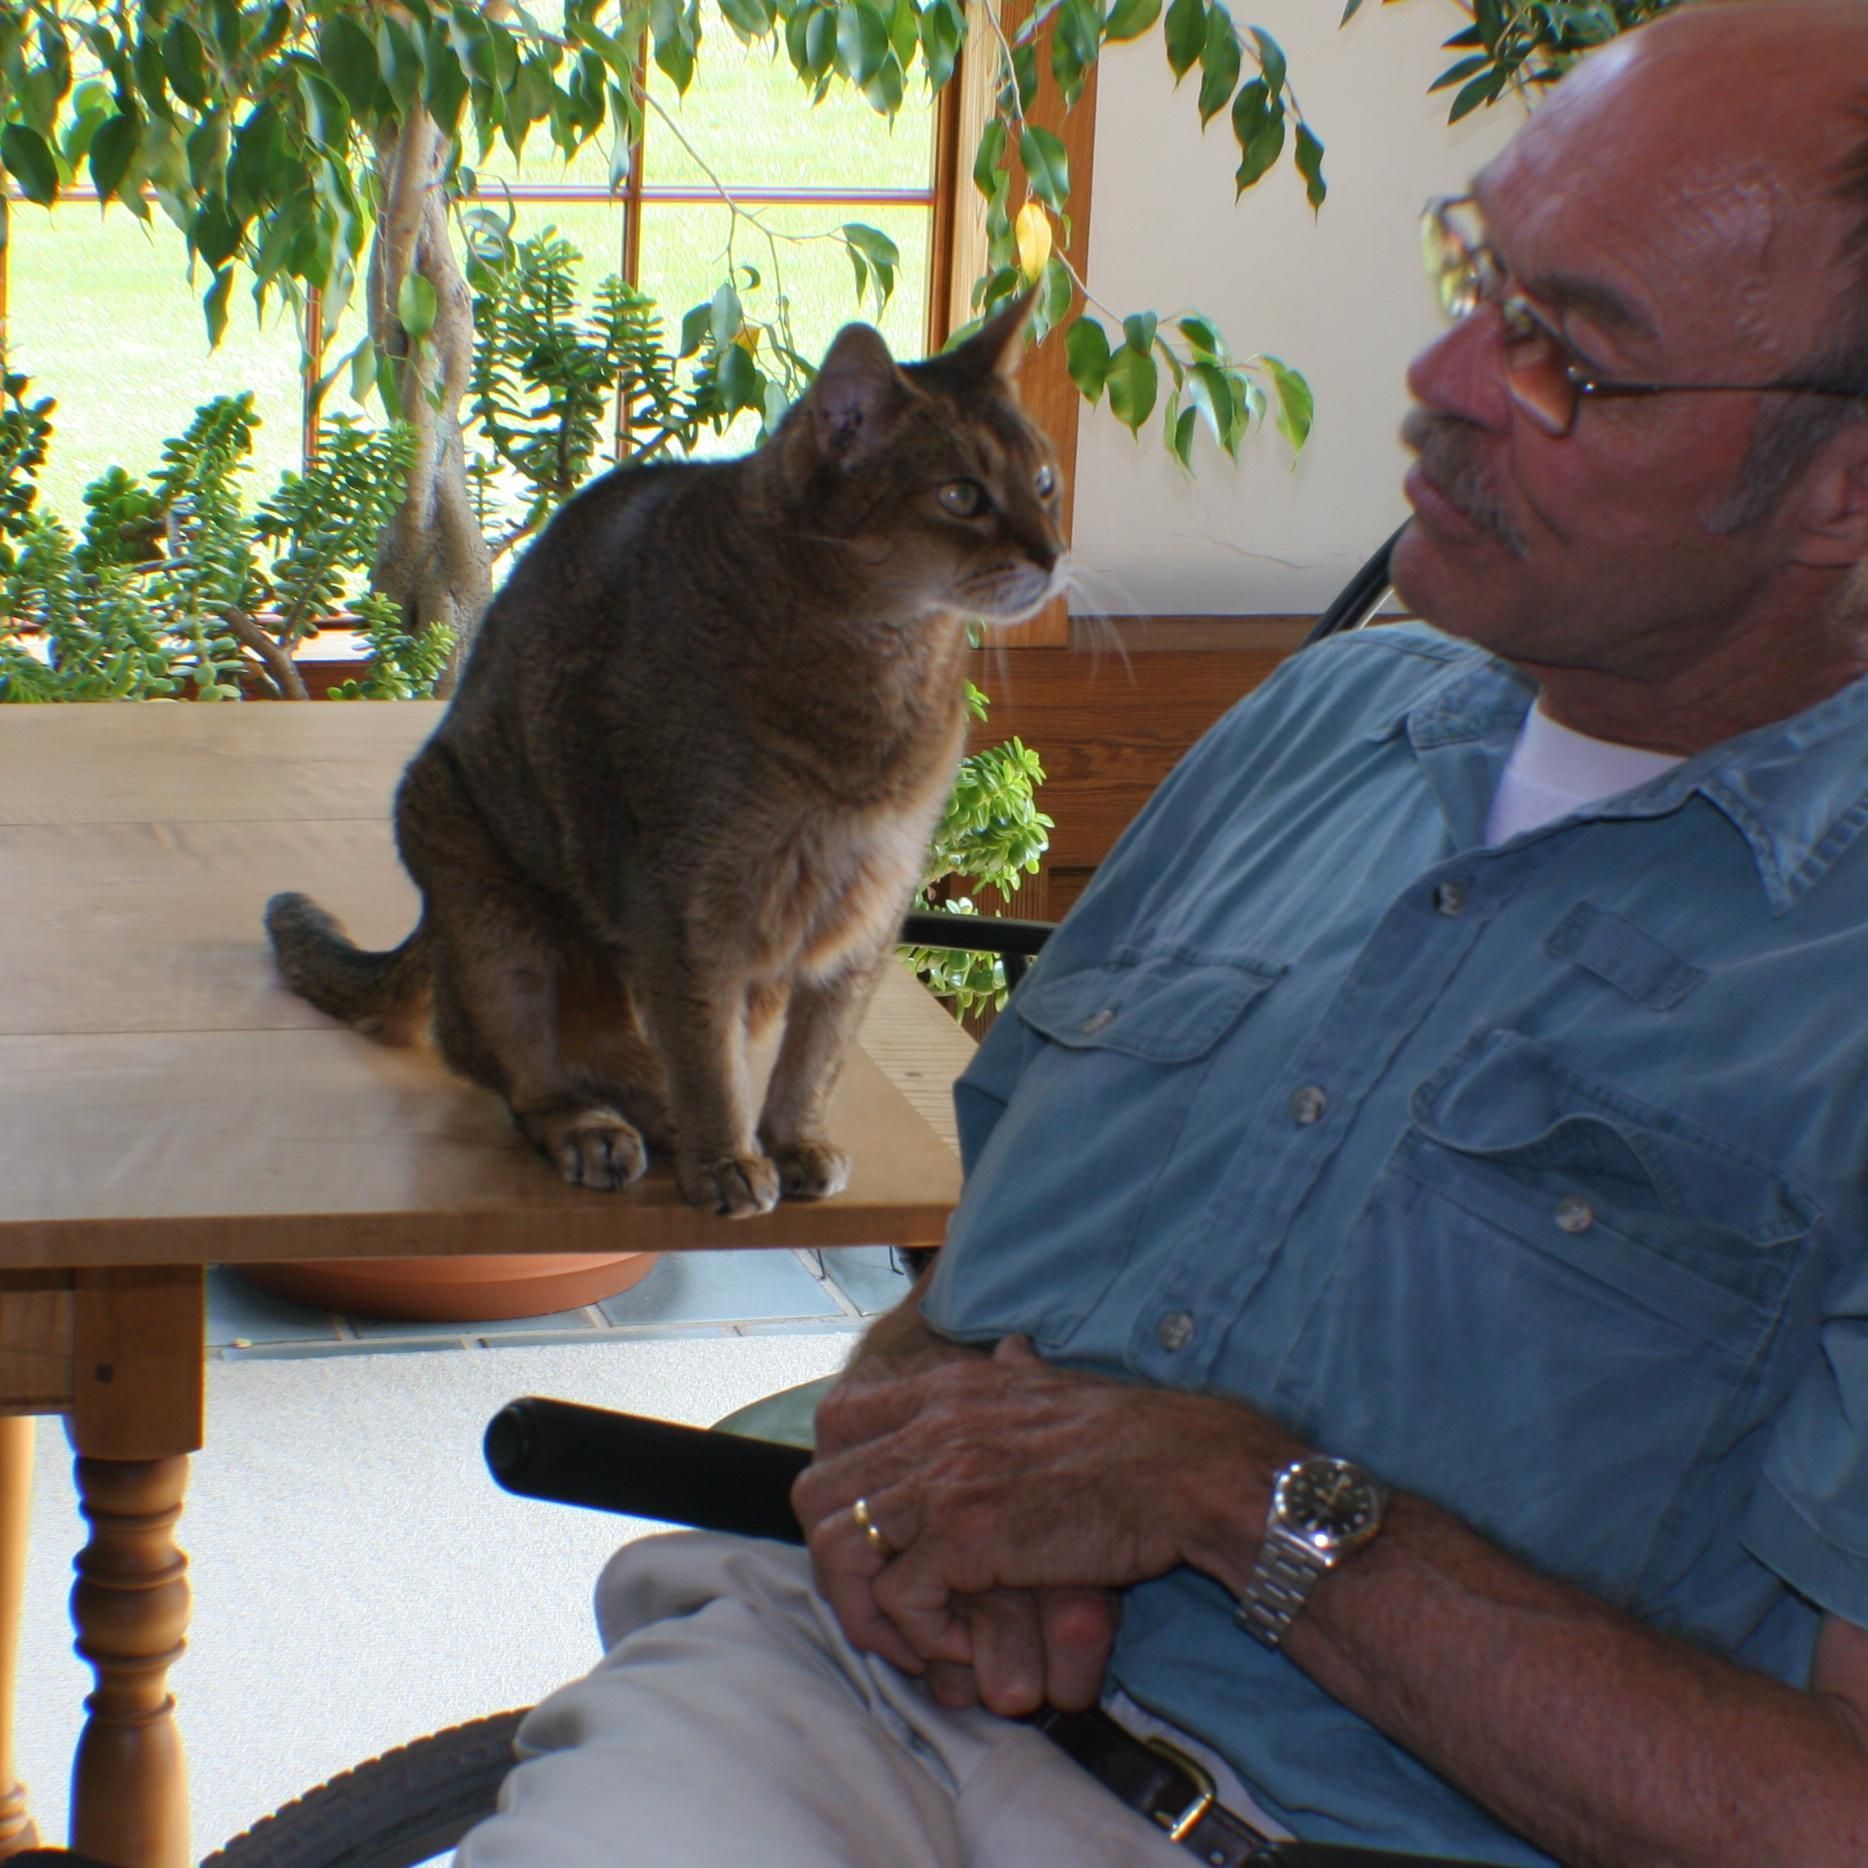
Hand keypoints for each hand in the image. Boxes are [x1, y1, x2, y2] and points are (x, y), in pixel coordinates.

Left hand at [793, 1335, 1298, 1696]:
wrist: (1186, 1469)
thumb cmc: (1131, 1439)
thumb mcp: (1052, 1387)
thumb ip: (1011, 1374)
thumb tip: (1006, 1348)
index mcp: (947, 1388)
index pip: (837, 1419)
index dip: (836, 1479)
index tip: (870, 1528)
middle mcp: (931, 1426)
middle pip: (815, 1493)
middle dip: (834, 1563)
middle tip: (880, 1604)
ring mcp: (944, 1479)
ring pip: (837, 1549)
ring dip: (865, 1608)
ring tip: (911, 1638)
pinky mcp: (968, 1536)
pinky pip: (900, 1598)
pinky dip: (922, 1633)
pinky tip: (964, 1644)